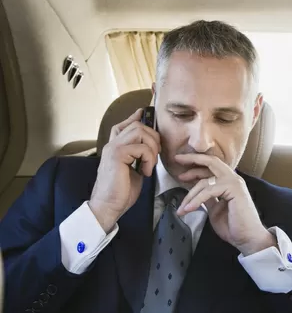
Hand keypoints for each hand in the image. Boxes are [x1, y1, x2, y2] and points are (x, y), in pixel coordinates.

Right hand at [88, 108, 159, 232]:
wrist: (108, 206)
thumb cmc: (121, 191)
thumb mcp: (134, 169)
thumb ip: (139, 156)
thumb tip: (152, 147)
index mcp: (115, 147)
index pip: (123, 125)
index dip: (135, 117)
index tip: (144, 112)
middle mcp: (112, 144)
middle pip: (138, 126)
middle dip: (154, 137)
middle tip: (155, 156)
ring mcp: (113, 148)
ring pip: (141, 132)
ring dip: (153, 149)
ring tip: (150, 165)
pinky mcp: (117, 155)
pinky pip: (142, 148)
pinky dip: (150, 160)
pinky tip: (145, 172)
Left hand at [174, 154, 275, 255]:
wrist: (247, 238)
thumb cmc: (233, 226)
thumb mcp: (214, 209)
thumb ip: (207, 198)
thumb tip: (195, 193)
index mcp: (229, 182)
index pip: (211, 168)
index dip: (195, 167)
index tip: (180, 171)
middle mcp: (233, 179)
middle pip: (211, 161)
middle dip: (192, 159)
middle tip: (178, 159)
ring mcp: (234, 182)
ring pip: (205, 180)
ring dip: (190, 195)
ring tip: (181, 209)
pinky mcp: (234, 189)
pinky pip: (209, 191)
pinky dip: (196, 200)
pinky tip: (188, 209)